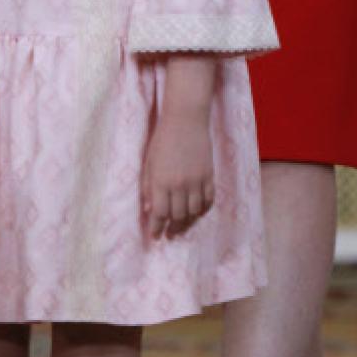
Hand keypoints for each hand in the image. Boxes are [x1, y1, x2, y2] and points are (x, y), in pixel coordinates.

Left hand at [143, 110, 214, 239]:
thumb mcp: (149, 162)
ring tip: (183, 225)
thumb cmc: (162, 139)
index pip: (159, 213)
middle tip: (170, 234)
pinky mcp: (209, 176)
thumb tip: (148, 209)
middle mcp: (179, 184)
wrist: (186, 120)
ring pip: (194, 211)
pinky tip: (197, 212)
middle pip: (178, 216)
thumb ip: (148, 186)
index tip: (155, 236)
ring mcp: (196, 181)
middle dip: (173, 228)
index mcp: (161, 181)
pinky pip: (208, 200)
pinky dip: (203, 209)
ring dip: (188, 221)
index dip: (157, 228)